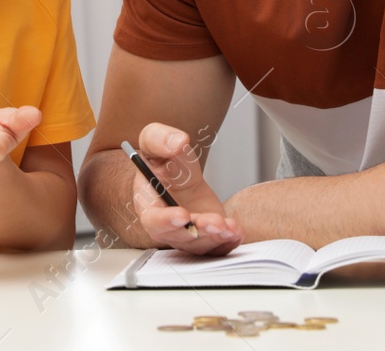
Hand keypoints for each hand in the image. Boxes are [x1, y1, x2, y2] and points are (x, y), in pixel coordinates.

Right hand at [131, 122, 242, 254]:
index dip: (166, 221)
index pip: (153, 219)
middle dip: (199, 232)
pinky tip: (237, 233)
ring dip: (216, 238)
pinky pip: (216, 246)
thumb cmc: (162, 161)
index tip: (182, 215)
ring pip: (200, 244)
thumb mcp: (155, 140)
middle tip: (216, 223)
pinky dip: (228, 242)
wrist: (177, 174)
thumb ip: (160, 138)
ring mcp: (187, 234)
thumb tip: (177, 141)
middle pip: (180, 237)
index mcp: (148, 204)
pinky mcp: (206, 235)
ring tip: (231, 228)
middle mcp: (166, 225)